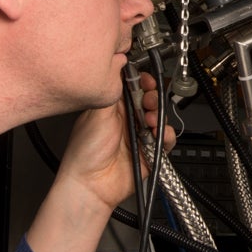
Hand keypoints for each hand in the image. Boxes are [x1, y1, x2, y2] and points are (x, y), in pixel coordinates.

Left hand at [55, 74, 172, 212]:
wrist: (92, 185)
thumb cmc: (86, 154)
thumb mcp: (97, 114)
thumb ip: (111, 91)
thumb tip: (119, 66)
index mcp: (112, 108)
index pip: (133, 87)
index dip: (142, 82)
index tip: (146, 81)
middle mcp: (127, 120)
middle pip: (149, 101)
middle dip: (153, 98)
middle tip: (148, 102)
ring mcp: (139, 135)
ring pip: (160, 118)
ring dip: (160, 117)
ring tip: (151, 122)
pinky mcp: (150, 152)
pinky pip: (166, 139)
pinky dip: (166, 136)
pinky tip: (157, 136)